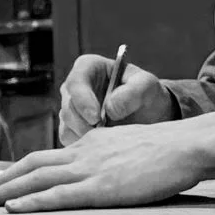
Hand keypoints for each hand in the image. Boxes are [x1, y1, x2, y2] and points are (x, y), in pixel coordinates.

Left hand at [0, 113, 214, 211]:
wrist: (188, 145)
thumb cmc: (169, 150)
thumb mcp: (132, 147)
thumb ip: (112, 157)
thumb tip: (105, 172)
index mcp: (93, 142)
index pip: (49, 155)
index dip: (23, 169)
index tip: (6, 180)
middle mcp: (85, 152)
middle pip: (34, 164)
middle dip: (6, 180)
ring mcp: (91, 169)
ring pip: (38, 179)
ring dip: (9, 191)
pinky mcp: (101, 187)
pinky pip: (58, 195)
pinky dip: (32, 202)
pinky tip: (14, 208)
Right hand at [56, 55, 170, 142]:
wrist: (148, 115)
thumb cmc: (146, 94)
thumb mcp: (147, 86)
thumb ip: (133, 92)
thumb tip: (110, 109)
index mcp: (88, 67)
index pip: (76, 82)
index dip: (82, 100)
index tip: (96, 117)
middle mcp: (74, 88)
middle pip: (68, 107)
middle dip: (84, 123)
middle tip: (104, 134)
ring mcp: (71, 109)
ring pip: (66, 126)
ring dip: (85, 136)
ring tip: (108, 139)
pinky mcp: (71, 129)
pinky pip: (69, 140)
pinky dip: (83, 146)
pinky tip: (102, 145)